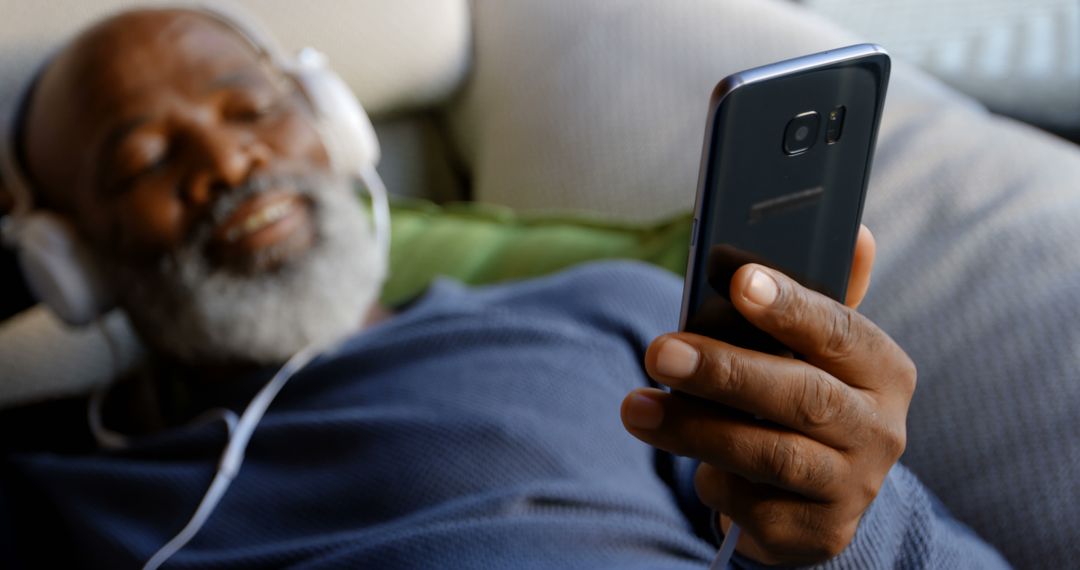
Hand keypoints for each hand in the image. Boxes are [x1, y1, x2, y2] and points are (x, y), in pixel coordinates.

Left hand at [621, 226, 916, 564]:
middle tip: (658, 352)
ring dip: (695, 429)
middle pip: (802, 398)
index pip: (840, 330)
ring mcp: (854, 487)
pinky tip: (691, 463)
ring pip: (770, 455)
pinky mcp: (819, 533)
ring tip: (636, 409)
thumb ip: (822, 294)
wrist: (821, 491)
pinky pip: (751, 505)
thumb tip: (855, 233)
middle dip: (724, 372)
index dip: (790, 307)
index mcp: (883, 369)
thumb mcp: (816, 350)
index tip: (739, 282)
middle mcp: (882, 430)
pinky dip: (712, 481)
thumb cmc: (803, 392)